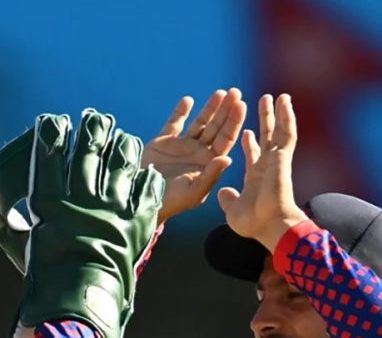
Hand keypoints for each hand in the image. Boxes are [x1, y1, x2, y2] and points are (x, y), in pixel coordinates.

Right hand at [0, 109, 164, 337]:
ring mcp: (112, 211)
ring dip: (123, 148)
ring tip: (124, 138)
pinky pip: (146, 195)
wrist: (81, 304)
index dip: (51, 136)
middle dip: (92, 131)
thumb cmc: (46, 280)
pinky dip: (147, 182)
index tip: (54, 121)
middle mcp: (83, 201)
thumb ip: (9, 232)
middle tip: (95, 117)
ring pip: (121, 167)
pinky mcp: (136, 225)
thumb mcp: (22, 252)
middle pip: (89, 154)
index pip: (49, 159)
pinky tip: (147, 173)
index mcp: (51, 205)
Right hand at [143, 88, 245, 221]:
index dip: (234, 122)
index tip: (241, 105)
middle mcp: (198, 152)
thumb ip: (211, 175)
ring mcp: (182, 146)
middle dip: (226, 110)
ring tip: (219, 93)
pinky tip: (188, 100)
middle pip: (216, 127)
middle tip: (235, 92)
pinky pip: (174, 123)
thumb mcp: (194, 193)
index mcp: (209, 163)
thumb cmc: (171, 201)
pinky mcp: (163, 142)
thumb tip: (228, 158)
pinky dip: (181, 112)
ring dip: (210, 108)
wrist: (141, 199)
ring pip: (200, 122)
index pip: (226, 139)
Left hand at [216, 94, 307, 250]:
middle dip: (264, 121)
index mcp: (256, 178)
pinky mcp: (283, 157)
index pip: (253, 155)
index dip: (249, 144)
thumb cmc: (253, 223)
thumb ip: (229, 200)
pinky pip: (286, 133)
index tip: (245, 132)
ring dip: (277, 114)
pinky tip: (285, 102)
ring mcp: (276, 161)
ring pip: (278, 131)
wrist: (269, 225)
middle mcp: (267, 167)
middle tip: (262, 104)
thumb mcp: (233, 210)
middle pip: (266, 138)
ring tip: (276, 97)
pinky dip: (287, 117)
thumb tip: (223, 193)